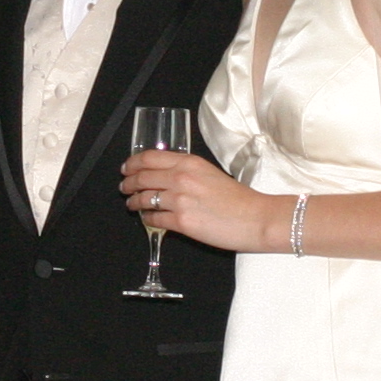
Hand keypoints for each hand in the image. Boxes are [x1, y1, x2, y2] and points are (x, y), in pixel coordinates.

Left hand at [120, 146, 276, 253]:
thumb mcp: (210, 173)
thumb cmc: (238, 199)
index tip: (127, 168)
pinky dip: (147, 219)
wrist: (256, 218)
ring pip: (144, 198)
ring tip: (132, 205)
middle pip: (142, 177)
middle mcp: (181, 178)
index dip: (133, 163)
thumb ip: (187, 172)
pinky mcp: (182, 222)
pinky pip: (154, 219)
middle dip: (128, 183)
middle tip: (124, 187)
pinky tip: (148, 218)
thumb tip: (165, 177)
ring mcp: (180, 200)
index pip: (150, 157)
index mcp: (189, 162)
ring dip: (134, 202)